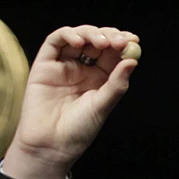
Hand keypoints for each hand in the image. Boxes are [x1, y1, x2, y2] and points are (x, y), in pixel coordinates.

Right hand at [1, 25, 139, 178]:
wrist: (51, 145)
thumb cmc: (79, 129)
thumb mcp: (103, 106)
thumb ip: (116, 84)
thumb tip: (132, 61)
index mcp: (101, 78)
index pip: (113, 54)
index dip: (122, 44)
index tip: (133, 40)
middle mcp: (83, 69)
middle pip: (97, 42)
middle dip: (109, 36)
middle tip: (119, 40)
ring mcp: (64, 65)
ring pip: (78, 37)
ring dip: (91, 33)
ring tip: (102, 42)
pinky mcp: (44, 64)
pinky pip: (55, 42)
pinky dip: (68, 35)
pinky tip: (80, 41)